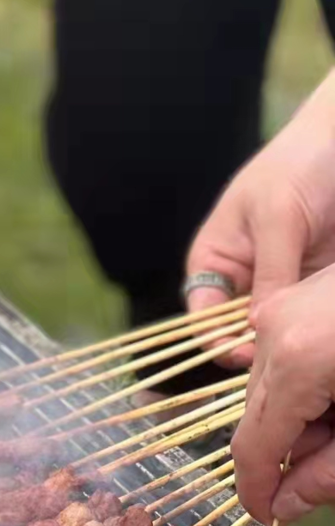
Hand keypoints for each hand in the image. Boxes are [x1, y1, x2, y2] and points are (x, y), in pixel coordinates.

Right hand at [186, 69, 334, 366]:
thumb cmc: (299, 165)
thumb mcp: (278, 217)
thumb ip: (269, 274)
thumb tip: (257, 328)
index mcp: (215, 261)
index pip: (203, 316)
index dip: (217, 340)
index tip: (244, 356)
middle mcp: (242, 280)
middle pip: (237, 330)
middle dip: (254, 348)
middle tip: (279, 361)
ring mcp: (279, 285)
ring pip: (275, 329)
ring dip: (288, 340)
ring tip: (305, 349)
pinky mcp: (313, 287)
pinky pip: (307, 318)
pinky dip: (315, 329)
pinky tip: (323, 334)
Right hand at [232, 266, 334, 523]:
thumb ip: (330, 473)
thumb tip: (287, 504)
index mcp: (295, 364)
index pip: (252, 446)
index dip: (255, 489)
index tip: (265, 517)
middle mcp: (275, 330)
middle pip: (257, 415)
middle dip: (287, 452)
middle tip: (328, 471)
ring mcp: (284, 306)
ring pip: (270, 387)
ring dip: (301, 418)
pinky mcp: (298, 296)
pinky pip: (283, 355)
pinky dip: (309, 386)